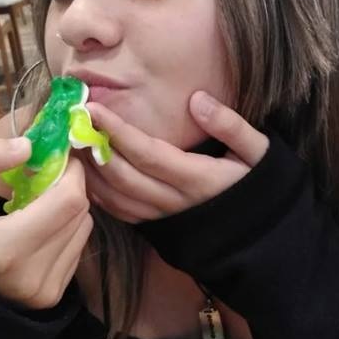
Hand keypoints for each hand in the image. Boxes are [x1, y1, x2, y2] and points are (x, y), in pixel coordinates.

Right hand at [0, 136, 92, 308]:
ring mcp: (46, 291)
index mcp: (6, 251)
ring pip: (83, 228)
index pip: (68, 200)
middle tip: (46, 176)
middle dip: (68, 186)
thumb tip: (26, 147)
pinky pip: (78, 247)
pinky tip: (40, 228)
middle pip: (78, 212)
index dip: (69, 172)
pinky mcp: (55, 296)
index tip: (54, 158)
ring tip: (39, 204)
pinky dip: (66, 229)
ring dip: (68, 207)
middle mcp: (32, 277)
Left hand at [82, 91, 268, 223]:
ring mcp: (163, 218)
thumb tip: (198, 100)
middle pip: (122, 175)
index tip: (93, 108)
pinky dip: (98, 193)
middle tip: (75, 120)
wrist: (263, 238)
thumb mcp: (259, 153)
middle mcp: (174, 201)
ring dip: (90, 171)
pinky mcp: (156, 228)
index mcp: (198, 179)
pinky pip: (119, 213)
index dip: (118, 131)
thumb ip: (231, 126)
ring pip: (115, 197)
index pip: (146, 153)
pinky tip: (88, 172)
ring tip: (75, 141)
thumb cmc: (262, 189)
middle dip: (94, 146)